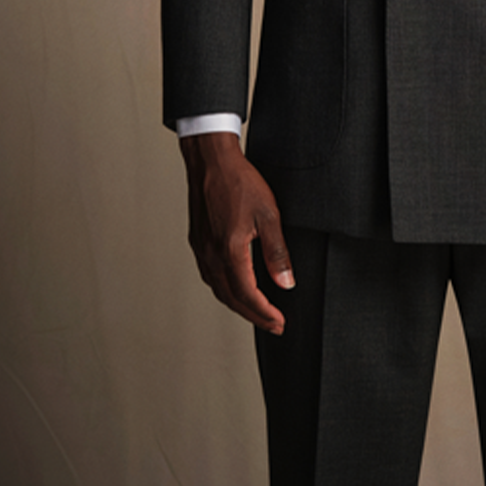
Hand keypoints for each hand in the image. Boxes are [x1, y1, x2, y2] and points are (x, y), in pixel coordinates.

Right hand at [180, 132, 293, 333]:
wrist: (211, 161)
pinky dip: (225, 288)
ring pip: (219, 289)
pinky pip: (210, 275)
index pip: (248, 295)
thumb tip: (286, 283)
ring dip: (238, 304)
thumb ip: (277, 252)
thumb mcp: (268, 214)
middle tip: (273, 324)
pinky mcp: (198, 241)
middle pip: (231, 299)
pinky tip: (234, 285)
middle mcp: (211, 255)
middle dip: (253, 315)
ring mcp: (202, 249)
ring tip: (257, 310)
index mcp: (230, 252)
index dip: (265, 313)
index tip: (279, 322)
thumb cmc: (239, 182)